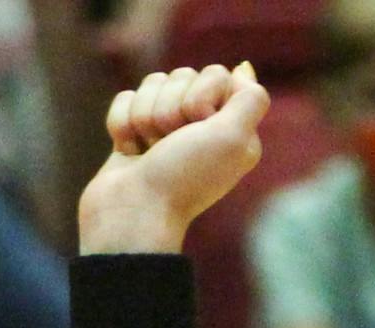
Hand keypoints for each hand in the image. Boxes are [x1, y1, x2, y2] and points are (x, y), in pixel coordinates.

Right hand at [77, 60, 269, 255]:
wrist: (134, 211)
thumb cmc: (184, 178)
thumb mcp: (233, 139)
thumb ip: (250, 99)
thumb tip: (244, 69)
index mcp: (234, 129)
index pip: (217, 74)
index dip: (202, 96)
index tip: (200, 129)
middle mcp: (204, 127)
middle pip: (183, 74)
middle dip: (170, 108)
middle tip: (172, 145)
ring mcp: (168, 129)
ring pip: (153, 83)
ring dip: (146, 118)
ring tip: (151, 152)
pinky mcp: (136, 131)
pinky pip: (126, 98)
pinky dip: (123, 125)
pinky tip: (131, 152)